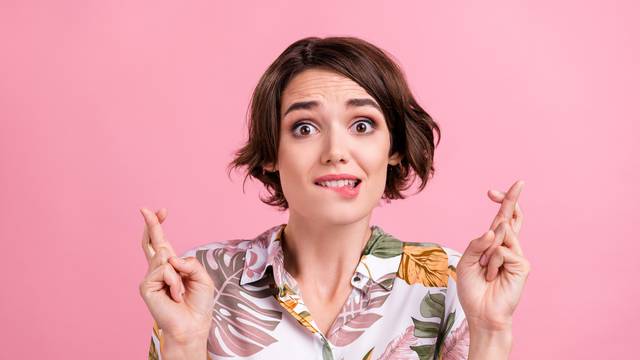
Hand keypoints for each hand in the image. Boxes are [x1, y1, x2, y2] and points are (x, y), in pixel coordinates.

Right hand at [138, 207, 214, 343]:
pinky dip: (175, 282)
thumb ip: (189, 263)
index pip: (162, 243)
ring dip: (179, 275)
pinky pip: (164, 271)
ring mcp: (151, 278)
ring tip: (181, 292)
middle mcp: (158, 270)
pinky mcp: (146, 286)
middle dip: (151, 224)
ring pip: (165, 257)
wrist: (193, 324)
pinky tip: (175, 296)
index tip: (161, 210)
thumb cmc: (198, 303)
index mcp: (172, 266)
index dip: (159, 226)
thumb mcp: (202, 277)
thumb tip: (169, 257)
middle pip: (151, 242)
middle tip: (144, 208)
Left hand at [457, 180, 530, 331]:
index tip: (495, 191)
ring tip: (486, 272)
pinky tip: (493, 277)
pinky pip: (502, 252)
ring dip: (487, 253)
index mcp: (494, 244)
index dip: (503, 203)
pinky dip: (492, 264)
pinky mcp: (522, 265)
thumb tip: (494, 230)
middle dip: (512, 199)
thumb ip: (477, 244)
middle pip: (512, 217)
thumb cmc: (473, 289)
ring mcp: (517, 255)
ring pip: (501, 236)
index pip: (502, 219)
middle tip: (519, 182)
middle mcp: (508, 246)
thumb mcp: (466, 262)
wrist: (481, 313)